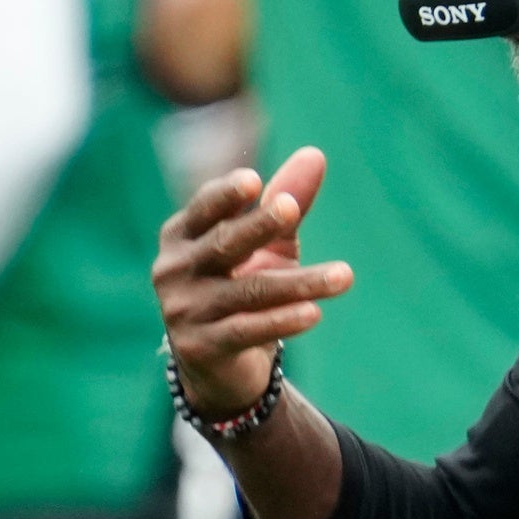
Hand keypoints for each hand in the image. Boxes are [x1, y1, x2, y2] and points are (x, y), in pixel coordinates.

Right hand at [152, 147, 351, 418]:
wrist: (220, 364)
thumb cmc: (243, 285)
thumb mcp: (268, 243)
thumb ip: (287, 200)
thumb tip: (315, 153)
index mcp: (182, 235)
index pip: (205, 208)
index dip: (227, 194)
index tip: (255, 180)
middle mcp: (174, 269)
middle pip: (224, 243)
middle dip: (259, 224)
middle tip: (292, 207)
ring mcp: (183, 310)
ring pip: (249, 291)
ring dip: (300, 282)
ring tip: (345, 275)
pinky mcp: (200, 347)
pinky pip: (247, 330)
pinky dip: (283, 320)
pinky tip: (315, 312)